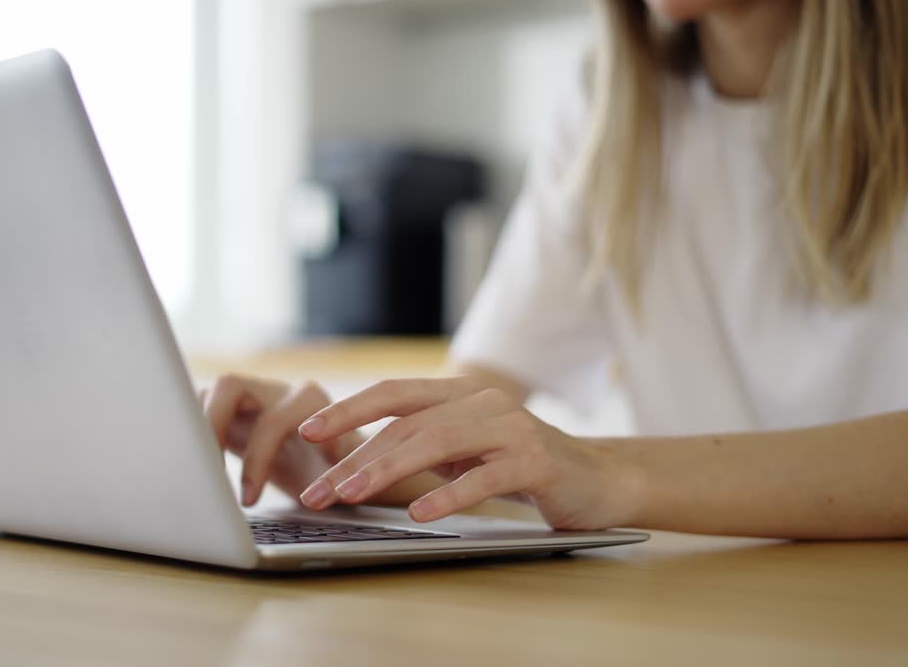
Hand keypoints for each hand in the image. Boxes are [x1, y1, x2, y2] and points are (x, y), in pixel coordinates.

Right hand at [200, 374, 362, 506]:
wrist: (338, 468)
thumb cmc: (349, 469)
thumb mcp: (355, 470)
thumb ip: (348, 461)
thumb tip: (335, 462)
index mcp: (311, 401)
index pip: (276, 417)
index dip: (259, 454)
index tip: (250, 495)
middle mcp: (279, 392)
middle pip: (232, 386)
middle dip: (216, 426)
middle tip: (211, 473)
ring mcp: (254, 398)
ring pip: (213, 393)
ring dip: (200, 429)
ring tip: (200, 473)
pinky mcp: (235, 412)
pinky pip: (204, 408)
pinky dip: (195, 433)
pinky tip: (199, 468)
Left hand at [295, 376, 640, 529]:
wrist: (599, 479)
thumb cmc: (520, 466)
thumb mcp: (465, 450)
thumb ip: (423, 444)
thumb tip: (354, 461)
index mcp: (459, 394)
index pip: (393, 393)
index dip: (349, 409)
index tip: (308, 431)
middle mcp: (483, 402)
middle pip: (407, 425)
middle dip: (356, 459)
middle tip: (320, 490)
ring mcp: (511, 428)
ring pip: (438, 443)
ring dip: (388, 471)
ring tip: (352, 495)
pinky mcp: (536, 461)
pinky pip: (485, 477)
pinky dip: (449, 495)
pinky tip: (421, 513)